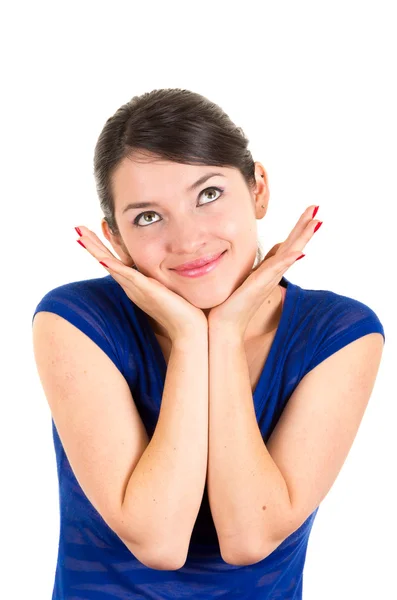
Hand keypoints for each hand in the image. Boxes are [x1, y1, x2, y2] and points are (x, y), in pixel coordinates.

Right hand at [75, 226, 207, 341]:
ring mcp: (138, 289)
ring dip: (97, 252)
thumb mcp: (166, 289)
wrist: (189, 330)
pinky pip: (129, 277)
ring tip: (82, 238)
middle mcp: (132, 287)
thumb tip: (162, 272)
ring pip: (112, 266)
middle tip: (78, 229)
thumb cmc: (181, 312)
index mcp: (135, 285)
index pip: (114, 262)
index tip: (92, 232)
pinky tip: (105, 260)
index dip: (102, 248)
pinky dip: (116, 268)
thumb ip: (160, 281)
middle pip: (107, 262)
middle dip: (93, 245)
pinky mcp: (148, 292)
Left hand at [207, 206, 321, 337]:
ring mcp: (268, 279)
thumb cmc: (230, 303)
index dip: (298, 229)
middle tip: (317, 207)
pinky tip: (300, 251)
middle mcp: (272, 273)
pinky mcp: (259, 285)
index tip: (310, 212)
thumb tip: (256, 257)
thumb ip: (253, 267)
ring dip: (303, 237)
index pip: (286, 245)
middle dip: (305, 226)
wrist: (224, 325)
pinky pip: (276, 269)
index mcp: (268, 270)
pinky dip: (288, 260)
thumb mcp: (243, 277)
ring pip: (290, 253)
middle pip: (293, 245)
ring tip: (315, 221)